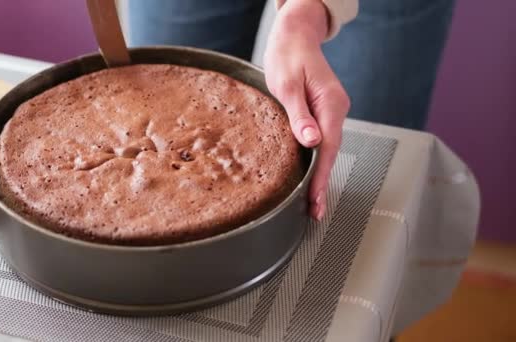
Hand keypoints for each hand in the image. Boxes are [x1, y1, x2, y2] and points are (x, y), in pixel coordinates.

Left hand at [264, 0, 349, 220]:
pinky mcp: (322, 113)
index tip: (315, 198)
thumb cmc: (288, 56)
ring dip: (319, 176)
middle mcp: (335, 110)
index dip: (321, 176)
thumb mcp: (287, 85)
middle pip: (331, 153)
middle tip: (314, 211)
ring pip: (327, 149)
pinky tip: (310, 177)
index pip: (329, 148)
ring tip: (312, 203)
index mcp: (331, 104)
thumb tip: (311, 142)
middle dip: (322, 183)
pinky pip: (322, 141)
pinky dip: (316, 161)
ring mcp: (330, 112)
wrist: (294, 37)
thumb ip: (299, 114)